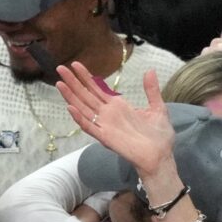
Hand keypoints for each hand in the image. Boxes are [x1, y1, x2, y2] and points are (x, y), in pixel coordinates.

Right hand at [56, 62, 175, 180]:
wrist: (161, 156)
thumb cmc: (160, 137)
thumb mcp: (157, 108)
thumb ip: (151, 90)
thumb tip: (150, 71)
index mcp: (119, 106)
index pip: (97, 89)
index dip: (86, 77)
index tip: (76, 64)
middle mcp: (108, 114)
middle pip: (86, 95)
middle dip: (73, 82)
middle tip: (60, 68)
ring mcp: (105, 125)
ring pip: (83, 108)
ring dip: (71, 96)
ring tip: (59, 83)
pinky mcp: (105, 137)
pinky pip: (89, 127)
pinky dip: (80, 118)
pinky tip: (71, 107)